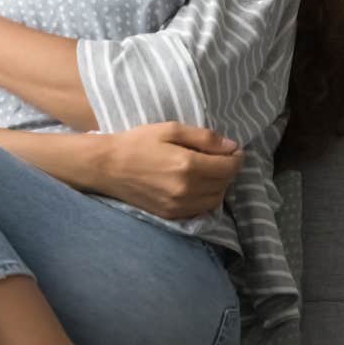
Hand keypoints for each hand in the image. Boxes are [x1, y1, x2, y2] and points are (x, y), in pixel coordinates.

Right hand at [97, 122, 245, 220]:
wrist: (107, 167)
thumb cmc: (137, 142)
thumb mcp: (171, 129)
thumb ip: (204, 138)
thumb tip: (232, 146)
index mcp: (188, 166)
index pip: (229, 167)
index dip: (236, 158)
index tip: (234, 150)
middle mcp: (186, 190)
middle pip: (224, 184)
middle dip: (228, 170)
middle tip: (220, 159)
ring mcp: (178, 206)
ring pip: (215, 200)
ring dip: (219, 186)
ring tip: (209, 172)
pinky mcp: (170, 215)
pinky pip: (200, 210)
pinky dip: (205, 199)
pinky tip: (197, 186)